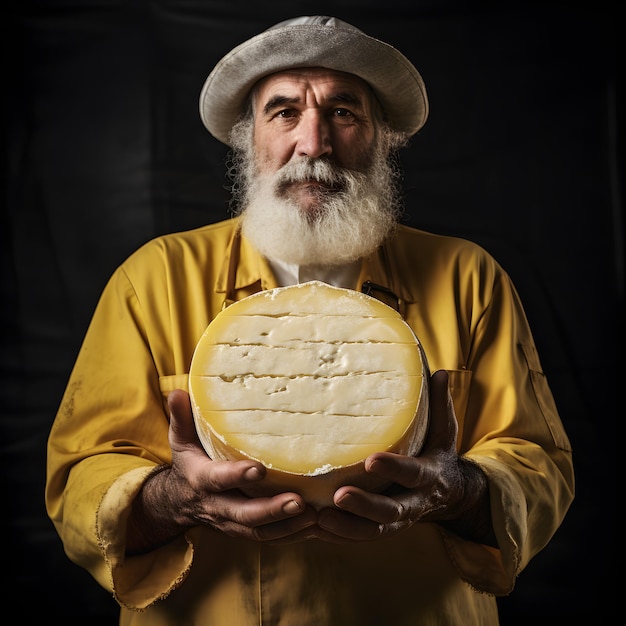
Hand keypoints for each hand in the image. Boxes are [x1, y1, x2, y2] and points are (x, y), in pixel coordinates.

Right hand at [126, 389, 316, 553]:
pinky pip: (271, 539)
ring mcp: (233, 522)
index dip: (237, 477)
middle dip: (271, 510)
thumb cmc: (189, 463)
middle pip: (245, 514)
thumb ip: (182, 418)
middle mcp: (218, 506)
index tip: (259, 470)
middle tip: (298, 501)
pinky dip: (294, 536)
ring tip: (314, 515)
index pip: (219, 480)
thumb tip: (178, 392)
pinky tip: (318, 527)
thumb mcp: (181, 440)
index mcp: (202, 481)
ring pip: (260, 531)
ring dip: (288, 526)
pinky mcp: (247, 530)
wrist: (179, 503)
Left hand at [315, 369, 494, 545]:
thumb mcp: (444, 431)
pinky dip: (338, 536)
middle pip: (390, 511)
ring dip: (346, 526)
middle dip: (364, 505)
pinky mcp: (382, 529)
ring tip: (319, 517)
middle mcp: (413, 503)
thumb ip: (440, 404)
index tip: (371, 460)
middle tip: (339, 495)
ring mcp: (397, 521)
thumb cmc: (437, 454)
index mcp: (428, 476)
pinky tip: (314, 527)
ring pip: (372, 531)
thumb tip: (438, 372)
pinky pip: (359, 538)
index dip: (394, 469)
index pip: (412, 473)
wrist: (448, 495)